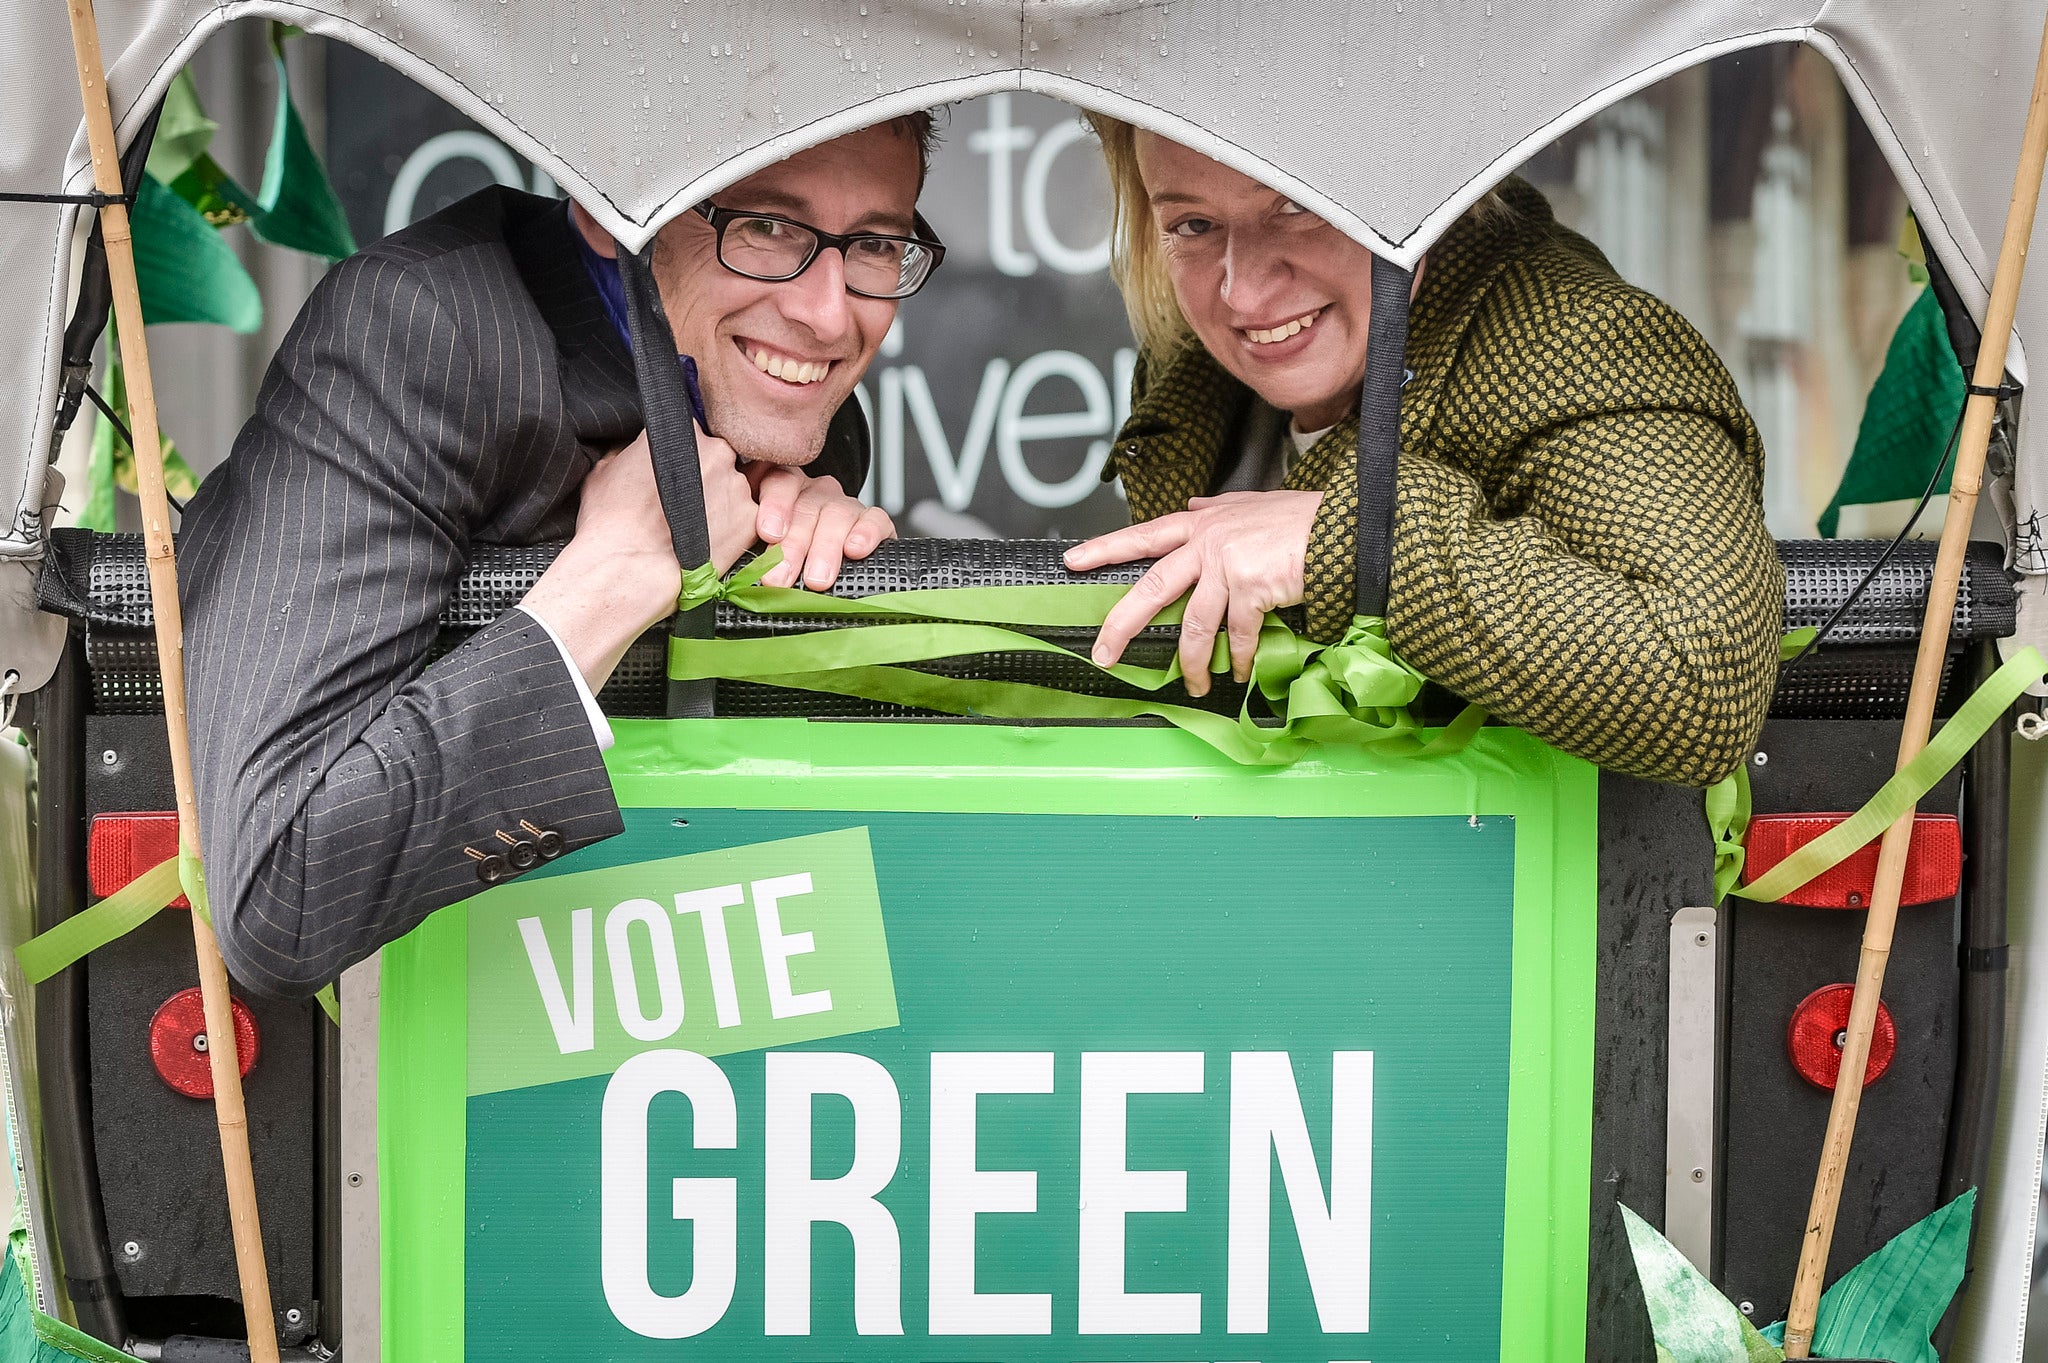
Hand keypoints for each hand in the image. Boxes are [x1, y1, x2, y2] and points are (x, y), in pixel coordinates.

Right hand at [519, 423, 756, 689]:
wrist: (629, 570)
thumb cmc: (610, 523)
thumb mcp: (604, 469)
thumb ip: (629, 452)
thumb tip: (633, 453)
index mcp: (681, 431)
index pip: (691, 432)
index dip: (683, 453)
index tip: (675, 470)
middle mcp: (716, 450)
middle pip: (719, 456)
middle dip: (706, 475)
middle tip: (685, 501)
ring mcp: (737, 484)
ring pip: (735, 487)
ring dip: (721, 502)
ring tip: (695, 527)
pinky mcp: (751, 519)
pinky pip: (748, 518)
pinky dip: (734, 529)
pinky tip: (711, 542)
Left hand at [749, 464, 895, 588]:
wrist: (829, 576)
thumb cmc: (789, 563)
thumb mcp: (765, 554)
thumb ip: (754, 554)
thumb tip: (738, 575)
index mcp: (784, 493)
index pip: (778, 482)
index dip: (774, 506)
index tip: (768, 534)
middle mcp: (814, 494)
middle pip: (806, 506)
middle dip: (794, 544)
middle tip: (781, 577)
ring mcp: (844, 506)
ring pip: (837, 514)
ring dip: (825, 547)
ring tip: (815, 579)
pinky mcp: (873, 522)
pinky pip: (874, 518)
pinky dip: (866, 533)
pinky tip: (855, 550)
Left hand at [1062, 490, 1320, 696]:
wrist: (1345, 526)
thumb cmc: (1304, 520)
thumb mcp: (1253, 506)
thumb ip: (1218, 511)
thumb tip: (1192, 510)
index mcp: (1202, 523)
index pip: (1143, 535)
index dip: (1106, 548)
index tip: (1073, 562)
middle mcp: (1208, 540)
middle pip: (1152, 587)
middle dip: (1122, 625)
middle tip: (1103, 653)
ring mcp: (1228, 564)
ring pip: (1194, 625)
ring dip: (1193, 663)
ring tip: (1194, 684)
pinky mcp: (1252, 587)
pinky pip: (1237, 636)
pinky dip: (1240, 659)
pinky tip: (1241, 672)